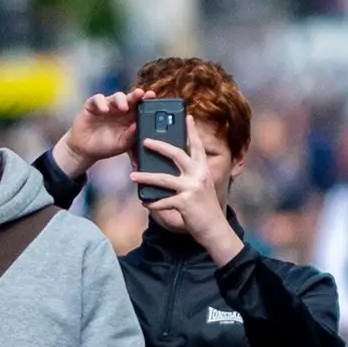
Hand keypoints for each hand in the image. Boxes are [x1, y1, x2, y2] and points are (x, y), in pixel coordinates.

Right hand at [58, 90, 141, 172]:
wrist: (86, 150)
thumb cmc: (107, 146)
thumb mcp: (122, 144)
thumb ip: (131, 136)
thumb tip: (138, 126)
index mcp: (131, 117)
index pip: (141, 106)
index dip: (147, 100)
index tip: (152, 96)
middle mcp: (120, 109)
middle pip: (130, 98)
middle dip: (136, 95)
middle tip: (141, 94)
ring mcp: (107, 106)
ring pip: (116, 96)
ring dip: (121, 100)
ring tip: (123, 108)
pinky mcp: (93, 105)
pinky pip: (98, 99)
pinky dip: (101, 103)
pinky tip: (105, 110)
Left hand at [136, 138, 242, 263]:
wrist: (215, 230)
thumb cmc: (205, 208)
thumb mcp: (202, 187)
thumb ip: (190, 176)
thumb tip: (168, 167)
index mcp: (203, 170)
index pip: (197, 146)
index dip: (191, 130)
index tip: (187, 116)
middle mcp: (199, 176)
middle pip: (177, 154)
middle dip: (159, 146)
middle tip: (144, 141)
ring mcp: (192, 189)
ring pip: (163, 178)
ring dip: (145, 177)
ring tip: (132, 175)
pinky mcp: (185, 204)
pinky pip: (163, 201)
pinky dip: (152, 202)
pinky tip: (144, 202)